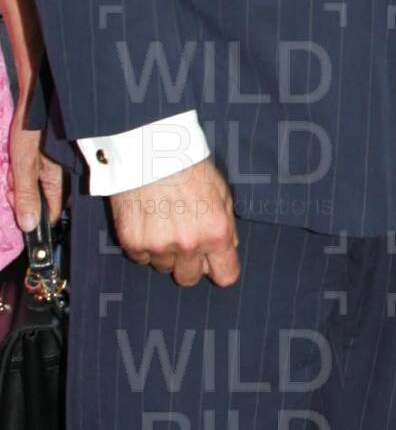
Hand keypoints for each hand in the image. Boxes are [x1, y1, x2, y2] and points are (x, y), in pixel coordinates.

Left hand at [7, 109, 64, 231]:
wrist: (36, 96)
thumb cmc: (31, 126)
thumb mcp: (22, 163)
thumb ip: (26, 194)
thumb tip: (28, 224)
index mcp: (59, 180)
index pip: (51, 213)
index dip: (31, 215)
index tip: (15, 206)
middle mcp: (63, 175)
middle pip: (43, 200)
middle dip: (23, 196)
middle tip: (10, 184)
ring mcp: (57, 165)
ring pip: (38, 186)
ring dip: (21, 182)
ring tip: (11, 168)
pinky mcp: (50, 155)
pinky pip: (37, 172)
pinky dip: (24, 170)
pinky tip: (17, 159)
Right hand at [109, 158, 240, 288]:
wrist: (149, 150)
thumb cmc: (189, 167)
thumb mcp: (221, 192)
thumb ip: (227, 224)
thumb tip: (229, 247)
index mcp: (216, 233)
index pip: (225, 276)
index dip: (219, 269)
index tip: (213, 263)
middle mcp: (189, 244)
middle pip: (189, 279)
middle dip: (189, 264)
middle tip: (183, 240)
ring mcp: (159, 246)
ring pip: (163, 267)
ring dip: (164, 252)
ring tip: (163, 222)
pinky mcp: (132, 243)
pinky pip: (140, 257)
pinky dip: (143, 244)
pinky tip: (146, 220)